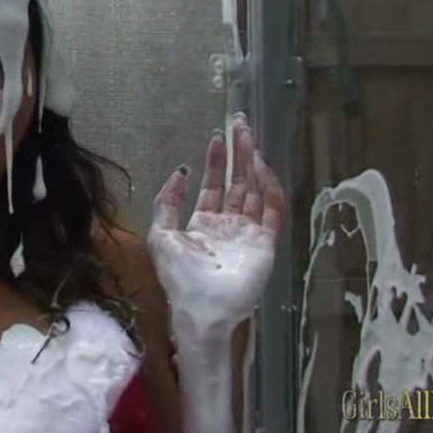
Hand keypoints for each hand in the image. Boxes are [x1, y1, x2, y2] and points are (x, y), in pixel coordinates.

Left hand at [146, 113, 284, 332]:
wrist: (201, 308)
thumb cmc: (178, 276)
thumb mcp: (161, 234)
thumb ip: (167, 202)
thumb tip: (179, 172)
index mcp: (204, 224)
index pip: (213, 186)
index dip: (215, 162)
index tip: (217, 137)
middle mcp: (229, 225)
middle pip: (236, 182)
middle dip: (238, 153)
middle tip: (240, 124)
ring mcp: (249, 232)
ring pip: (254, 189)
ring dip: (252, 162)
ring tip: (248, 136)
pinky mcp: (266, 242)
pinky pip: (271, 208)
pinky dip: (268, 186)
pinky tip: (259, 165)